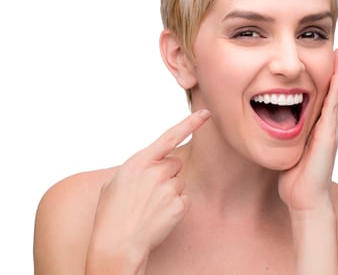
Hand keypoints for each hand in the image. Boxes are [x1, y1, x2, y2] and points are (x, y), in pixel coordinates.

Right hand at [86, 109, 209, 273]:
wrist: (116, 244)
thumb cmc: (111, 213)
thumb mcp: (114, 182)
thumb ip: (136, 167)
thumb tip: (149, 163)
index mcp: (139, 161)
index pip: (169, 136)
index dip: (190, 123)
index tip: (206, 114)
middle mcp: (156, 172)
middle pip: (175, 163)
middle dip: (166, 173)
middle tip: (149, 192)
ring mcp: (168, 189)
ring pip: (179, 182)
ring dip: (170, 191)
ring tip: (151, 207)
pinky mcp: (179, 205)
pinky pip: (184, 199)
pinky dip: (175, 207)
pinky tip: (158, 216)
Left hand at [278, 46, 337, 212]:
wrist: (305, 199)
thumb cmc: (294, 179)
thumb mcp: (287, 151)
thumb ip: (285, 139)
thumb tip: (272, 129)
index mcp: (314, 129)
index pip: (320, 98)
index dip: (324, 79)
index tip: (323, 60)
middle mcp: (325, 126)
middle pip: (332, 92)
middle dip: (336, 70)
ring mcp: (329, 129)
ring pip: (336, 94)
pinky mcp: (328, 134)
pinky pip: (333, 105)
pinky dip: (337, 87)